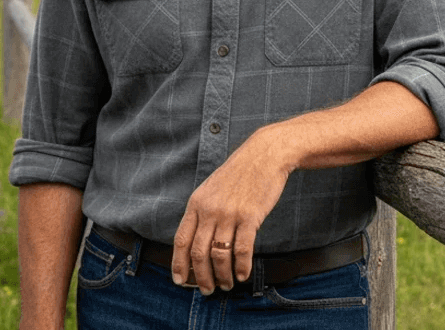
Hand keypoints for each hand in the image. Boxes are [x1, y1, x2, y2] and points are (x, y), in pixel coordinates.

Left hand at [171, 131, 289, 294]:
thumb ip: (203, 212)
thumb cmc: (240, 173)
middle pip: (198, 253)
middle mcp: (210, 210)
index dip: (179, 265)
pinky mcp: (250, 216)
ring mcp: (230, 213)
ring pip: (219, 255)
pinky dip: (241, 266)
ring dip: (222, 275)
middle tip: (207, 289)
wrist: (265, 154)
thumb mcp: (212, 188)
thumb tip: (197, 243)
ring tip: (227, 284)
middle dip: (201, 277)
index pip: (181, 240)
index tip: (180, 281)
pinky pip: (242, 249)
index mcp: (197, 203)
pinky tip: (242, 274)